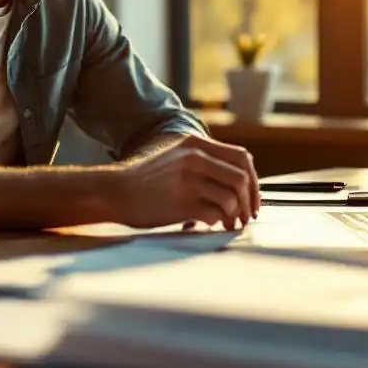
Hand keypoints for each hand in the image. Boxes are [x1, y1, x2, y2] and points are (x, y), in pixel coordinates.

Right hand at [112, 134, 259, 229]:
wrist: (113, 191)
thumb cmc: (144, 180)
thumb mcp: (174, 157)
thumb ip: (202, 163)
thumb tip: (237, 185)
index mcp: (194, 143)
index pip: (242, 158)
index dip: (254, 181)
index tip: (252, 199)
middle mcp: (194, 157)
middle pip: (241, 178)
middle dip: (249, 201)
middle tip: (245, 217)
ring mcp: (188, 179)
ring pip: (231, 198)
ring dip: (234, 215)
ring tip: (228, 223)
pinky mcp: (181, 202)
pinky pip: (214, 214)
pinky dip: (217, 222)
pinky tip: (210, 224)